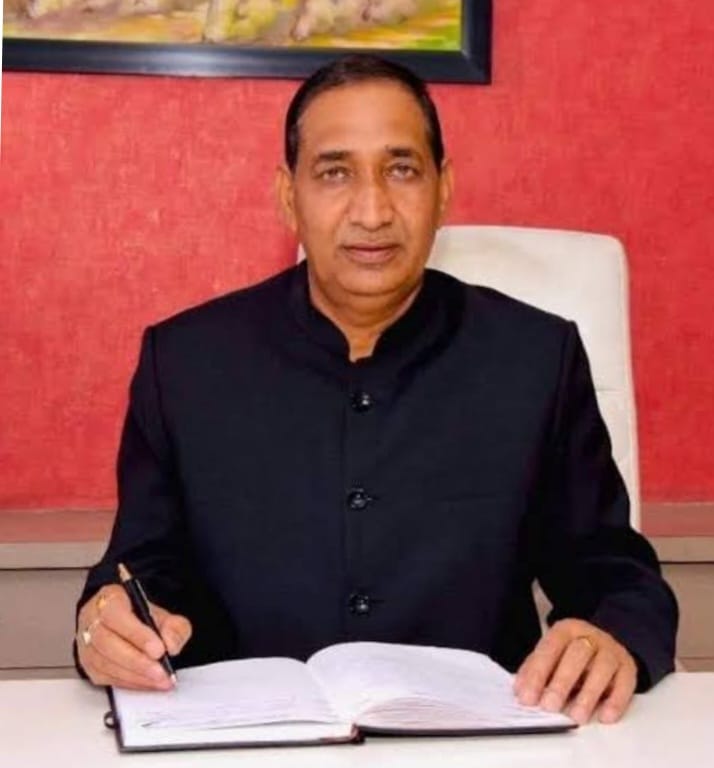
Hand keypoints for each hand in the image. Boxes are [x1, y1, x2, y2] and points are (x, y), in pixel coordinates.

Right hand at [76, 584, 191, 689]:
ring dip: (135, 675)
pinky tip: (147, 683)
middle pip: (107, 642)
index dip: (137, 634)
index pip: (116, 615)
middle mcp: (92, 620)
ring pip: (104, 663)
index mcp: (109, 599)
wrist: (128, 623)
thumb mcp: (164, 614)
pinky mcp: (88, 665)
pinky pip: (105, 677)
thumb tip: (171, 644)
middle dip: (137, 661)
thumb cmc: (141, 617)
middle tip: (160, 671)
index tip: (159, 649)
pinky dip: (129, 682)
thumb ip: (174, 627)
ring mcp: (87, 644)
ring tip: (159, 679)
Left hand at [514, 619, 636, 724]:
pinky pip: (625, 683)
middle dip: (561, 682)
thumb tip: (520, 690)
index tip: (528, 696)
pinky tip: (605, 716)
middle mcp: (590, 636)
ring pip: (602, 668)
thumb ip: (534, 670)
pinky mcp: (628, 667)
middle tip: (550, 706)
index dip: (537, 672)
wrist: (604, 646)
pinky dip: (615, 701)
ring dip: (588, 694)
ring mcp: (611, 650)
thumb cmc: (571, 655)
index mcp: (566, 630)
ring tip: (576, 716)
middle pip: (577, 655)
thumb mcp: (551, 656)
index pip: (550, 647)